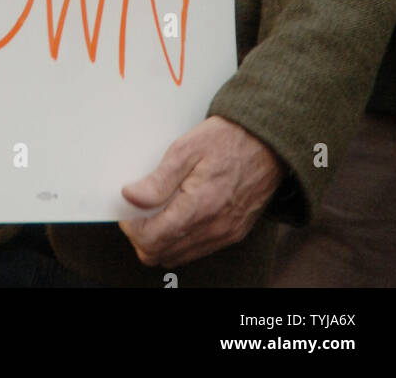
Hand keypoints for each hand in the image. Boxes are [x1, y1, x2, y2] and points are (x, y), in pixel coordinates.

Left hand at [119, 116, 285, 268]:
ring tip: (158, 210)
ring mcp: (224, 234)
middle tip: (139, 210)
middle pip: (160, 253)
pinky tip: (178, 214)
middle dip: (142, 235)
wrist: (268, 143)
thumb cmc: (227, 139)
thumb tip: (131, 197)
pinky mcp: (232, 234)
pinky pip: (195, 250)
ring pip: (176, 256)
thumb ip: (158, 179)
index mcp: (199, 206)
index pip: (151, 239)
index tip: (128, 209)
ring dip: (160, 240)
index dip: (132, 227)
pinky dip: (179, 240)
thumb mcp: (187, 148)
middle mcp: (213, 228)